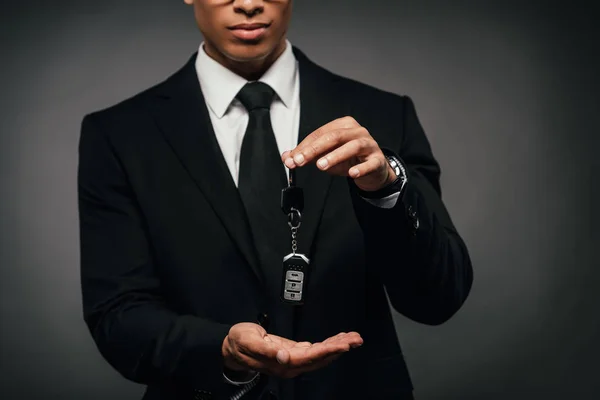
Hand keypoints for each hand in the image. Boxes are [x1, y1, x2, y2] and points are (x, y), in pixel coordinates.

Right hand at [222, 322, 362, 378]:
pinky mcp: (293, 352)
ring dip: (337, 346)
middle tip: (356, 339)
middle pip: (320, 357)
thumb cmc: (238, 342)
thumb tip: (284, 356)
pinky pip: (315, 350)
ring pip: (320, 355)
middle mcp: (290, 364)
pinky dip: (328, 344)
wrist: (231, 346)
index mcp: (282, 363)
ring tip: (353, 338)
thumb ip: (266, 350)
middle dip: (339, 348)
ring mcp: (293, 360)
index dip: (328, 351)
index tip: (343, 344)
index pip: (311, 357)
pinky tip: (338, 339)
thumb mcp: (248, 342)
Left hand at [282, 116, 395, 191]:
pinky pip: (370, 163)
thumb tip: (287, 157)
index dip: (304, 146)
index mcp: (343, 125)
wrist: (373, 169)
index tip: (292, 158)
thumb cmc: (349, 159)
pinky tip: (351, 173)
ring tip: (321, 165)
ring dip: (335, 156)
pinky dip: (361, 168)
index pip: (320, 134)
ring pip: (353, 147)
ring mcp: (369, 145)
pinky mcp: (378, 160)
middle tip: (301, 160)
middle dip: (314, 149)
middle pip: (334, 137)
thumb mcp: (326, 155)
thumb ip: (307, 155)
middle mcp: (357, 131)